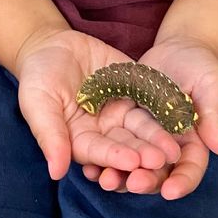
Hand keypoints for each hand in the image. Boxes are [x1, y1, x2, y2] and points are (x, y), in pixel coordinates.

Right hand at [14, 27, 182, 181]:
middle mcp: (104, 130)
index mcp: (80, 140)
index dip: (116, 157)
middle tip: (163, 159)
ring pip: (142, 126)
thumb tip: (55, 172)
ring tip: (175, 147)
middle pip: (127, 143)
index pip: (99, 152)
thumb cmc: (38, 77)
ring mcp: (121, 109)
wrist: (51, 44)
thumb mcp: (37, 103)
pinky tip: (179, 113)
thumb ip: (49, 135)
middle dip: (144, 152)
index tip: (132, 162)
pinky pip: (150, 98)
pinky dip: (164, 107)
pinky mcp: (134, 89)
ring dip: (158, 136)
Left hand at [80, 35, 217, 199]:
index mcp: (194, 143)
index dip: (182, 181)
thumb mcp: (212, 86)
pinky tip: (88, 163)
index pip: (190, 168)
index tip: (169, 192)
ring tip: (104, 178)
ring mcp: (145, 137)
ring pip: (133, 163)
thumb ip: (215, 116)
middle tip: (132, 183)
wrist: (179, 48)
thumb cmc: (203, 67)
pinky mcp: (125, 125)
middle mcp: (169, 146)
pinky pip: (114, 144)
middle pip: (158, 172)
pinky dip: (103, 156)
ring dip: (120, 174)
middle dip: (145, 180)